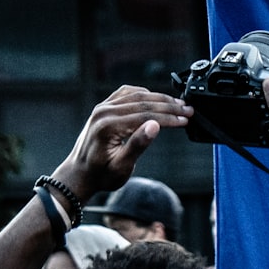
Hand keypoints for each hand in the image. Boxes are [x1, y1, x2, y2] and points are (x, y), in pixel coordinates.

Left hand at [52, 86, 192, 201]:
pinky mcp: (104, 106)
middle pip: (144, 102)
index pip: (145, 116)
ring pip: (138, 95)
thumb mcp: (121, 168)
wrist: (79, 174)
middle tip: (188, 109)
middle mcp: (103, 112)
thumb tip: (155, 126)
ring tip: (179, 104)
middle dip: (170, 105)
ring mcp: (102, 107)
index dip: (169, 117)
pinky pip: (127, 92)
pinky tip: (157, 98)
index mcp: (107, 126)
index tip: (185, 119)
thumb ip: (137, 146)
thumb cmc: (101, 175)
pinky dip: (145, 93)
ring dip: (161, 98)